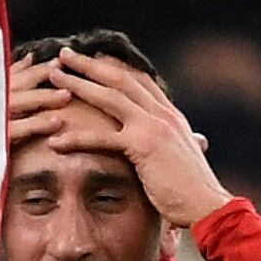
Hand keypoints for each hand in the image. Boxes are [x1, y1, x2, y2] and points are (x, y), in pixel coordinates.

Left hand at [33, 49, 231, 226]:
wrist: (209, 206)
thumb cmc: (193, 191)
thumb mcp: (182, 159)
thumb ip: (174, 145)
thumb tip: (185, 142)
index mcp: (171, 116)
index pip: (139, 80)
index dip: (114, 66)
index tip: (92, 57)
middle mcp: (163, 114)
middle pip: (120, 78)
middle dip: (89, 64)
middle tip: (63, 54)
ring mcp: (154, 127)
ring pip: (109, 97)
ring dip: (77, 83)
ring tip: (51, 77)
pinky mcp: (144, 146)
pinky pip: (103, 138)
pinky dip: (77, 138)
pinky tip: (55, 141)